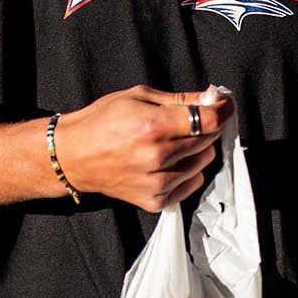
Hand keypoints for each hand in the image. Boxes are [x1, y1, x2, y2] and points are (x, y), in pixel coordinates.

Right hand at [54, 85, 234, 212]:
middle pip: (208, 140)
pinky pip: (191, 183)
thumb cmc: (102, 121)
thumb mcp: (139, 96)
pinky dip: (188, 170)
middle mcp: (158, 157)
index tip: (223, 104)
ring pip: (203, 162)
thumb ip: (180, 99)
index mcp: (154, 126)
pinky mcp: (155, 200)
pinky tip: (169, 161)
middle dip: (206, 126)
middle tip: (190, 119)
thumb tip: (213, 98)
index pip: (209, 121)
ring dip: (197, 149)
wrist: (73, 156)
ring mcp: (157, 182)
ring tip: (173, 142)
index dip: (222, 110)